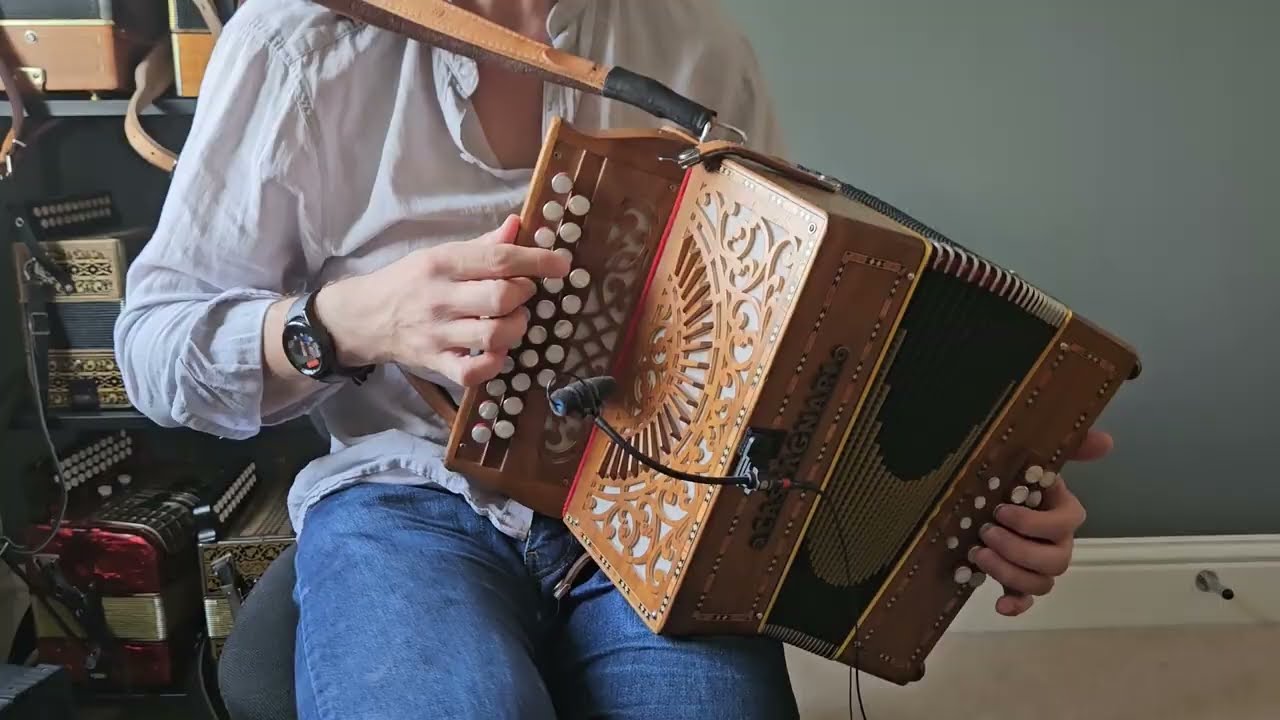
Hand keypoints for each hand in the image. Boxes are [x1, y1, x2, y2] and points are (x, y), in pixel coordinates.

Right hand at [318, 214, 569, 385]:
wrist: (363, 317)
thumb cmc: (409, 282)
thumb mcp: (440, 254)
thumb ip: (483, 246)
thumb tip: (519, 226)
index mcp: (442, 264)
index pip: (498, 260)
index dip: (537, 261)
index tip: (561, 264)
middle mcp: (440, 299)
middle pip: (500, 298)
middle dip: (524, 294)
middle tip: (524, 292)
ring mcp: (438, 335)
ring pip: (494, 335)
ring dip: (516, 328)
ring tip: (513, 319)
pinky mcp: (436, 364)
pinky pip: (473, 372)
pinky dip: (494, 364)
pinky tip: (498, 352)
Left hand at [969, 429, 1112, 616]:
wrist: (992, 500)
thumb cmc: (1019, 480)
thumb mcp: (1038, 459)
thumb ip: (1073, 448)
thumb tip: (1106, 441)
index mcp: (1065, 514)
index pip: (1066, 524)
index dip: (1034, 523)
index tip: (1000, 511)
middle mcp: (1059, 544)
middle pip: (1055, 561)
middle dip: (1018, 550)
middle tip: (986, 533)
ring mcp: (1041, 567)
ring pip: (1041, 583)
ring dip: (1009, 572)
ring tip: (978, 554)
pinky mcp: (1021, 583)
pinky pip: (1026, 601)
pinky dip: (1015, 605)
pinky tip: (999, 604)